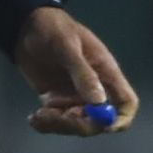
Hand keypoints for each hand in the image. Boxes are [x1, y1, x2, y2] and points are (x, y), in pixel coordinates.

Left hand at [15, 6, 135, 136]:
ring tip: (39, 116)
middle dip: (81, 124)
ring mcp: (74, 96)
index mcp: (106, 73)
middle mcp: (94, 89)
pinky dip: (46, 124)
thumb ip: (82, 73)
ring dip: (60, 125)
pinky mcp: (55, 99)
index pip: (126, 102)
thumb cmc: (53, 29)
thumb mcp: (67, 47)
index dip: (121, 118)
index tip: (106, 126)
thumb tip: (99, 101)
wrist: (26, 26)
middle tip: (57, 118)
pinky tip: (33, 119)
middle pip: (99, 119)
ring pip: (76, 123)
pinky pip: (55, 120)